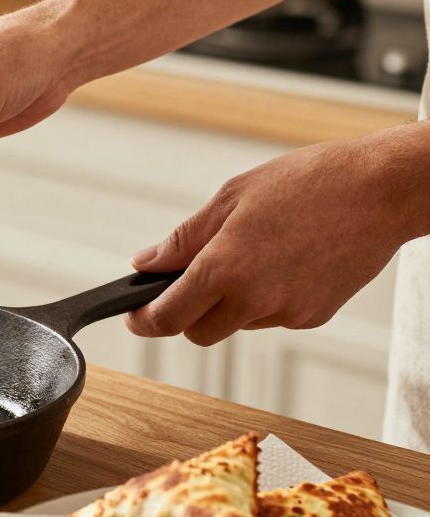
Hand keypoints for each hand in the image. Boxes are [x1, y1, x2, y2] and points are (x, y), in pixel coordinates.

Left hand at [127, 126, 429, 345]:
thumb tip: (146, 262)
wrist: (383, 191)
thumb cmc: (311, 183)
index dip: (143, 321)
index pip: (167, 317)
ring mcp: (287, 313)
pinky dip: (264, 299)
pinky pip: (272, 318)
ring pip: (236, 325)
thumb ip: (183, 239)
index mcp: (225, 268)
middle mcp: (254, 299)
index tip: (135, 315)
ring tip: (251, 256)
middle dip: (185, 314)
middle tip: (186, 283)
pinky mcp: (314, 317)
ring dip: (228, 304)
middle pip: (198, 333)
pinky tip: (281, 263)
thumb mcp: (231, 198)